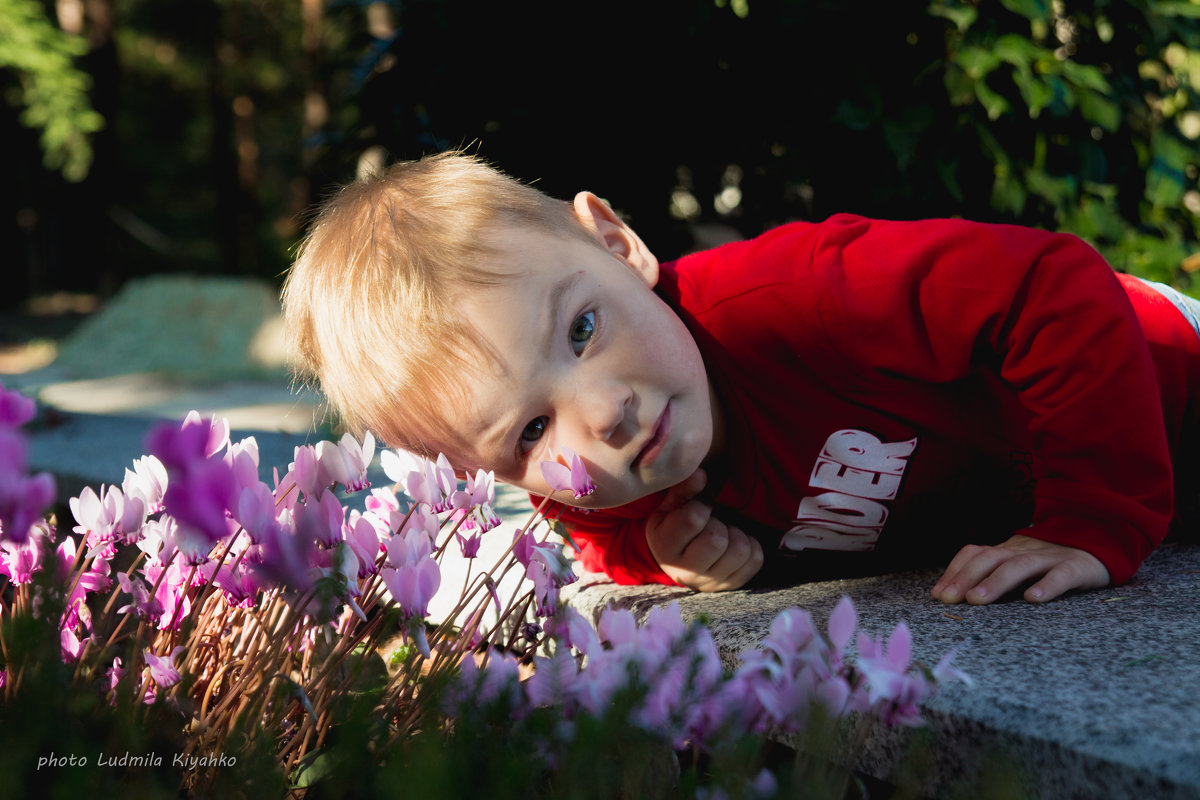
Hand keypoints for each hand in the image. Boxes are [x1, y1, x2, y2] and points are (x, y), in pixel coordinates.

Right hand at [645, 469, 763, 591]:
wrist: (677, 561)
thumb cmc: (673, 527)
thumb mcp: (670, 507)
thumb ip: (684, 490)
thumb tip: (701, 475)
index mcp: (665, 547)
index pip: (693, 519)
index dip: (701, 505)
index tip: (699, 507)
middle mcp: (685, 571)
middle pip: (717, 539)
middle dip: (718, 524)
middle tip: (711, 523)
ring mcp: (710, 581)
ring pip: (740, 550)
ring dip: (736, 534)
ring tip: (724, 532)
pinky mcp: (731, 584)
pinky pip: (755, 559)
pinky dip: (751, 545)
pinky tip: (735, 542)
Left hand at [931, 533, 1109, 604]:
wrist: (1103, 537)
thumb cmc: (1052, 560)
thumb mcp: (1019, 563)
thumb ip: (992, 574)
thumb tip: (952, 594)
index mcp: (1008, 549)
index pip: (975, 553)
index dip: (955, 571)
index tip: (937, 594)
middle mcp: (1025, 549)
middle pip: (991, 558)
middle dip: (966, 577)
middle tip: (949, 600)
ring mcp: (1051, 557)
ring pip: (1020, 565)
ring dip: (996, 582)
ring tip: (977, 600)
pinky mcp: (1078, 567)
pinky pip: (1062, 575)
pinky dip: (1047, 586)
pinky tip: (1032, 600)